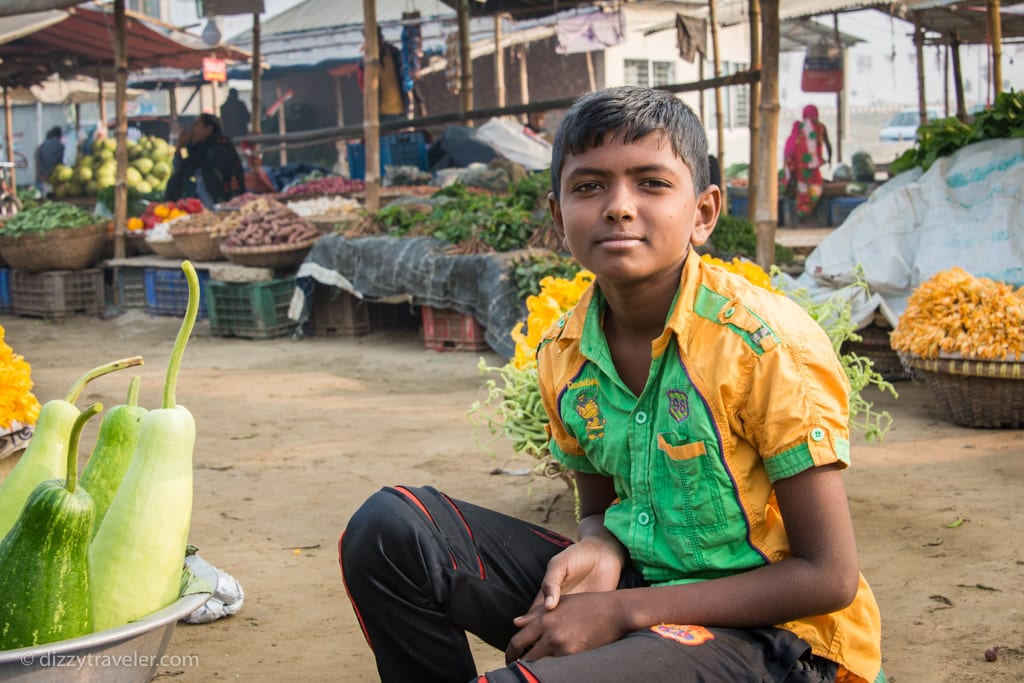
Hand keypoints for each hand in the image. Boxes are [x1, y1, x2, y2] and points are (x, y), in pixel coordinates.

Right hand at [504, 537, 623, 663]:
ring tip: (555, 662)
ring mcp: (574, 615)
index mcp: (547, 597)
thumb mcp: (560, 564)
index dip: (525, 635)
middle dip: (538, 646)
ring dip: (559, 648)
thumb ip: (551, 582)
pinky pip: (582, 634)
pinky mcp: (590, 616)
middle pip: (545, 633)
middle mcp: (559, 609)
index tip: (521, 650)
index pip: (532, 621)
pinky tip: (577, 653)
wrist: (604, 554)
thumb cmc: (578, 556)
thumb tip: (549, 606)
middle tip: (534, 661)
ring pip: (563, 637)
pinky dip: (578, 644)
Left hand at [506, 591, 628, 662]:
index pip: (518, 641)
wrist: (614, 612)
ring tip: (533, 669)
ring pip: (541, 665)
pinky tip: (551, 667)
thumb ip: (535, 613)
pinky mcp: (576, 657)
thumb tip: (516, 623)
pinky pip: (558, 667)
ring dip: (535, 667)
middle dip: (519, 664)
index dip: (510, 652)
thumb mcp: (560, 603)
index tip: (509, 657)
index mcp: (545, 619)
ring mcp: (564, 648)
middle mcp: (551, 635)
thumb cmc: (588, 604)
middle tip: (517, 668)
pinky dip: (552, 667)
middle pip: (526, 658)